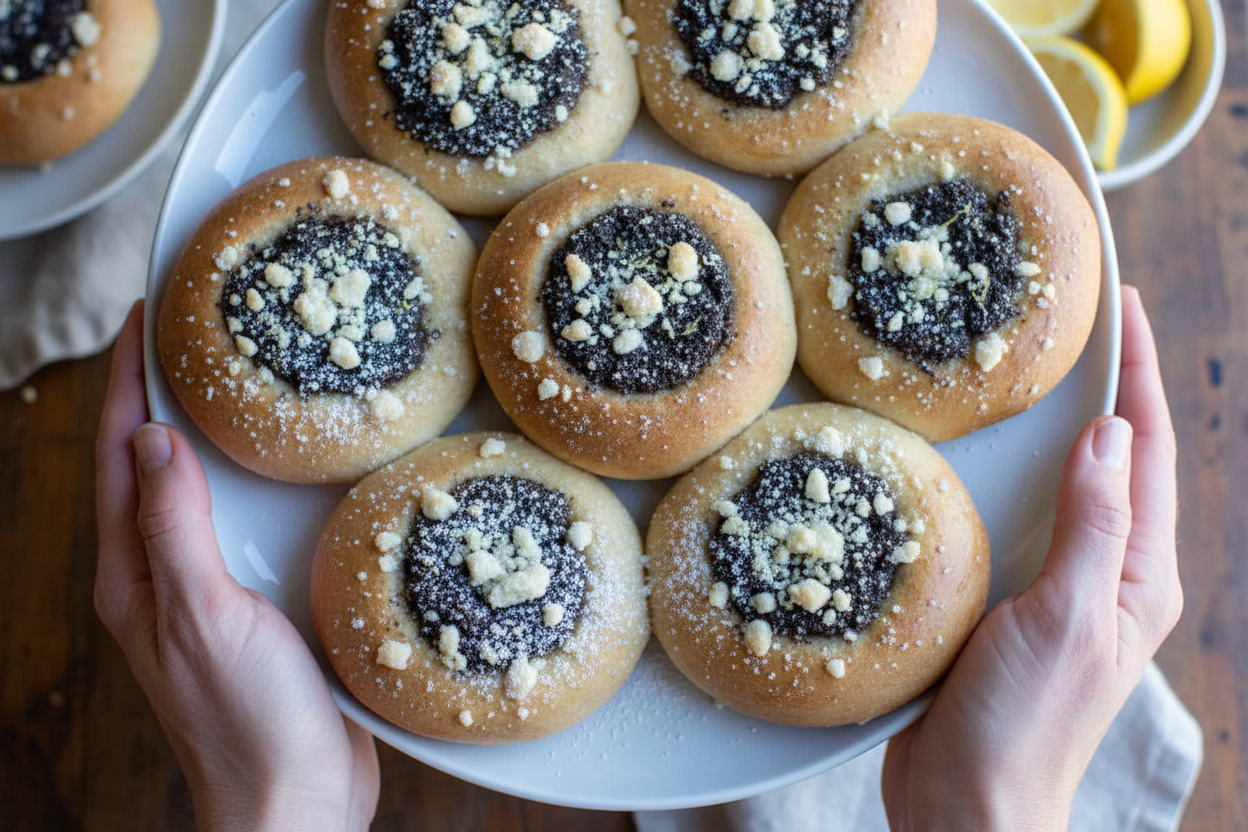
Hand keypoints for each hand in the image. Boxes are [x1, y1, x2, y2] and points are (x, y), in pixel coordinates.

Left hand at [94, 301, 379, 830]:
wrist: (296, 797)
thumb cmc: (245, 719)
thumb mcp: (202, 615)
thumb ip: (173, 527)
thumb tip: (151, 438)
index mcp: (136, 575)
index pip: (119, 459)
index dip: (128, 384)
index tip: (145, 318)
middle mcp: (164, 576)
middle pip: (150, 466)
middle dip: (162, 394)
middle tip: (194, 330)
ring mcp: (210, 591)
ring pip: (200, 492)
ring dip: (210, 433)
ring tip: (240, 377)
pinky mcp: (257, 605)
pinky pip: (245, 525)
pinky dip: (255, 480)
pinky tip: (289, 463)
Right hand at [880, 286, 1181, 830]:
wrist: (967, 803)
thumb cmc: (1026, 723)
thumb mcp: (1068, 617)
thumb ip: (1093, 526)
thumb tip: (1110, 434)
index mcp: (1137, 576)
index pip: (1148, 454)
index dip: (1139, 376)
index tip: (1123, 308)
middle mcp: (1102, 574)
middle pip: (1110, 461)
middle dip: (1101, 389)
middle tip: (1070, 323)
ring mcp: (1052, 587)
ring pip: (1055, 488)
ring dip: (1046, 430)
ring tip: (1021, 372)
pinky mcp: (999, 601)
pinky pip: (1007, 521)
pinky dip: (997, 477)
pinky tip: (964, 457)